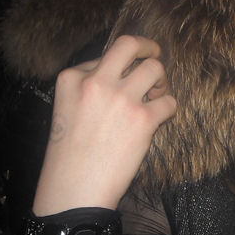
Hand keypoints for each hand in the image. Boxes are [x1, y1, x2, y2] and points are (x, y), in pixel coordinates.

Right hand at [32, 35, 177, 215]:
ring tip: (155, 95)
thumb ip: (88, 88)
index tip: (121, 83)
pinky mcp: (143, 118)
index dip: (118, 68)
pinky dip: (169, 108)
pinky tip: (159, 119)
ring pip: (155, 67)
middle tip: (154, 57)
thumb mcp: (65, 109)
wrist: (74, 190)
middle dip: (148, 46)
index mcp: (71, 77)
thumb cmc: (69, 156)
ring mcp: (121, 98)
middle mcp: (96, 81)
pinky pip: (170, 101)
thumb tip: (121, 74)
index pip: (104, 56)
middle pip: (130, 44)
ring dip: (160, 80)